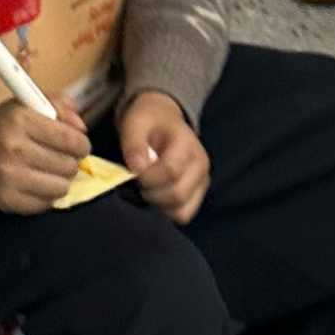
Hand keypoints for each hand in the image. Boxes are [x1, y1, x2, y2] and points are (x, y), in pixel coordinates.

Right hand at [0, 97, 90, 213]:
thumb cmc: (8, 125)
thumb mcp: (30, 104)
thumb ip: (60, 107)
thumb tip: (81, 128)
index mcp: (18, 119)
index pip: (70, 140)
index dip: (81, 144)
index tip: (78, 145)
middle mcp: (12, 148)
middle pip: (69, 166)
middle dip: (71, 162)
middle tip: (61, 157)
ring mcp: (8, 177)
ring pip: (61, 188)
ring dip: (60, 180)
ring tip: (50, 170)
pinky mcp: (6, 200)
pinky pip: (46, 204)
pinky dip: (46, 195)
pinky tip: (37, 182)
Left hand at [118, 89, 210, 221]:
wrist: (161, 119)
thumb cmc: (147, 120)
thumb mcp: (135, 122)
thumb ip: (134, 143)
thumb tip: (137, 169)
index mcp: (188, 144)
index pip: (171, 171)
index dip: (148, 176)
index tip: (133, 171)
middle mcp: (201, 165)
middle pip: (178, 195)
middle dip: (151, 193)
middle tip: (137, 182)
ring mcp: (202, 182)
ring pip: (182, 211)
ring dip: (158, 206)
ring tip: (146, 187)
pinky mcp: (197, 195)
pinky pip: (183, 215)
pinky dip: (166, 211)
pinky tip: (154, 195)